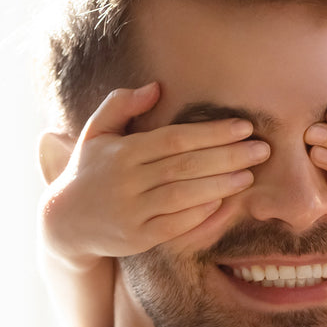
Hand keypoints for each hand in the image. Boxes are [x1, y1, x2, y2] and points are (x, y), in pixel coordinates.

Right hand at [41, 83, 269, 270]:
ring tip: (250, 175)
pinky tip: (225, 203)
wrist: (64, 221)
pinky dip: (201, 214)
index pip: (175, 139)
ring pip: (184, 196)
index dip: (212, 133)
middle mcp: (126, 181)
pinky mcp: (138, 238)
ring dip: (221, 185)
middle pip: (185, 166)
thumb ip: (121, 104)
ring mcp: (132, 212)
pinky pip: (176, 226)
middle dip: (228, 157)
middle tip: (262, 150)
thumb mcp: (97, 132)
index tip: (243, 127)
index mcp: (122, 152)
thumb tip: (156, 87)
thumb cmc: (89, 170)